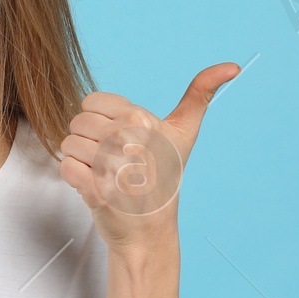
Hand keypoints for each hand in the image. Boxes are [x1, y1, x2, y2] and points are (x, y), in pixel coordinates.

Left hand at [58, 63, 239, 251]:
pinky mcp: (96, 190)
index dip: (100, 121)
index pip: (91, 101)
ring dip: (81, 161)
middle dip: (89, 141)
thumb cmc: (163, 176)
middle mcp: (128, 139)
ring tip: (104, 173)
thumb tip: (232, 66)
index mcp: (142, 120)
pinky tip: (94, 186)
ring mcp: (111, 166)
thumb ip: (200, 94)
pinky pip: (66, 167)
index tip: (120, 139)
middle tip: (112, 161)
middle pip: (77, 122)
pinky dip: (74, 178)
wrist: (151, 231)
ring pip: (68, 144)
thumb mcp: (184, 133)